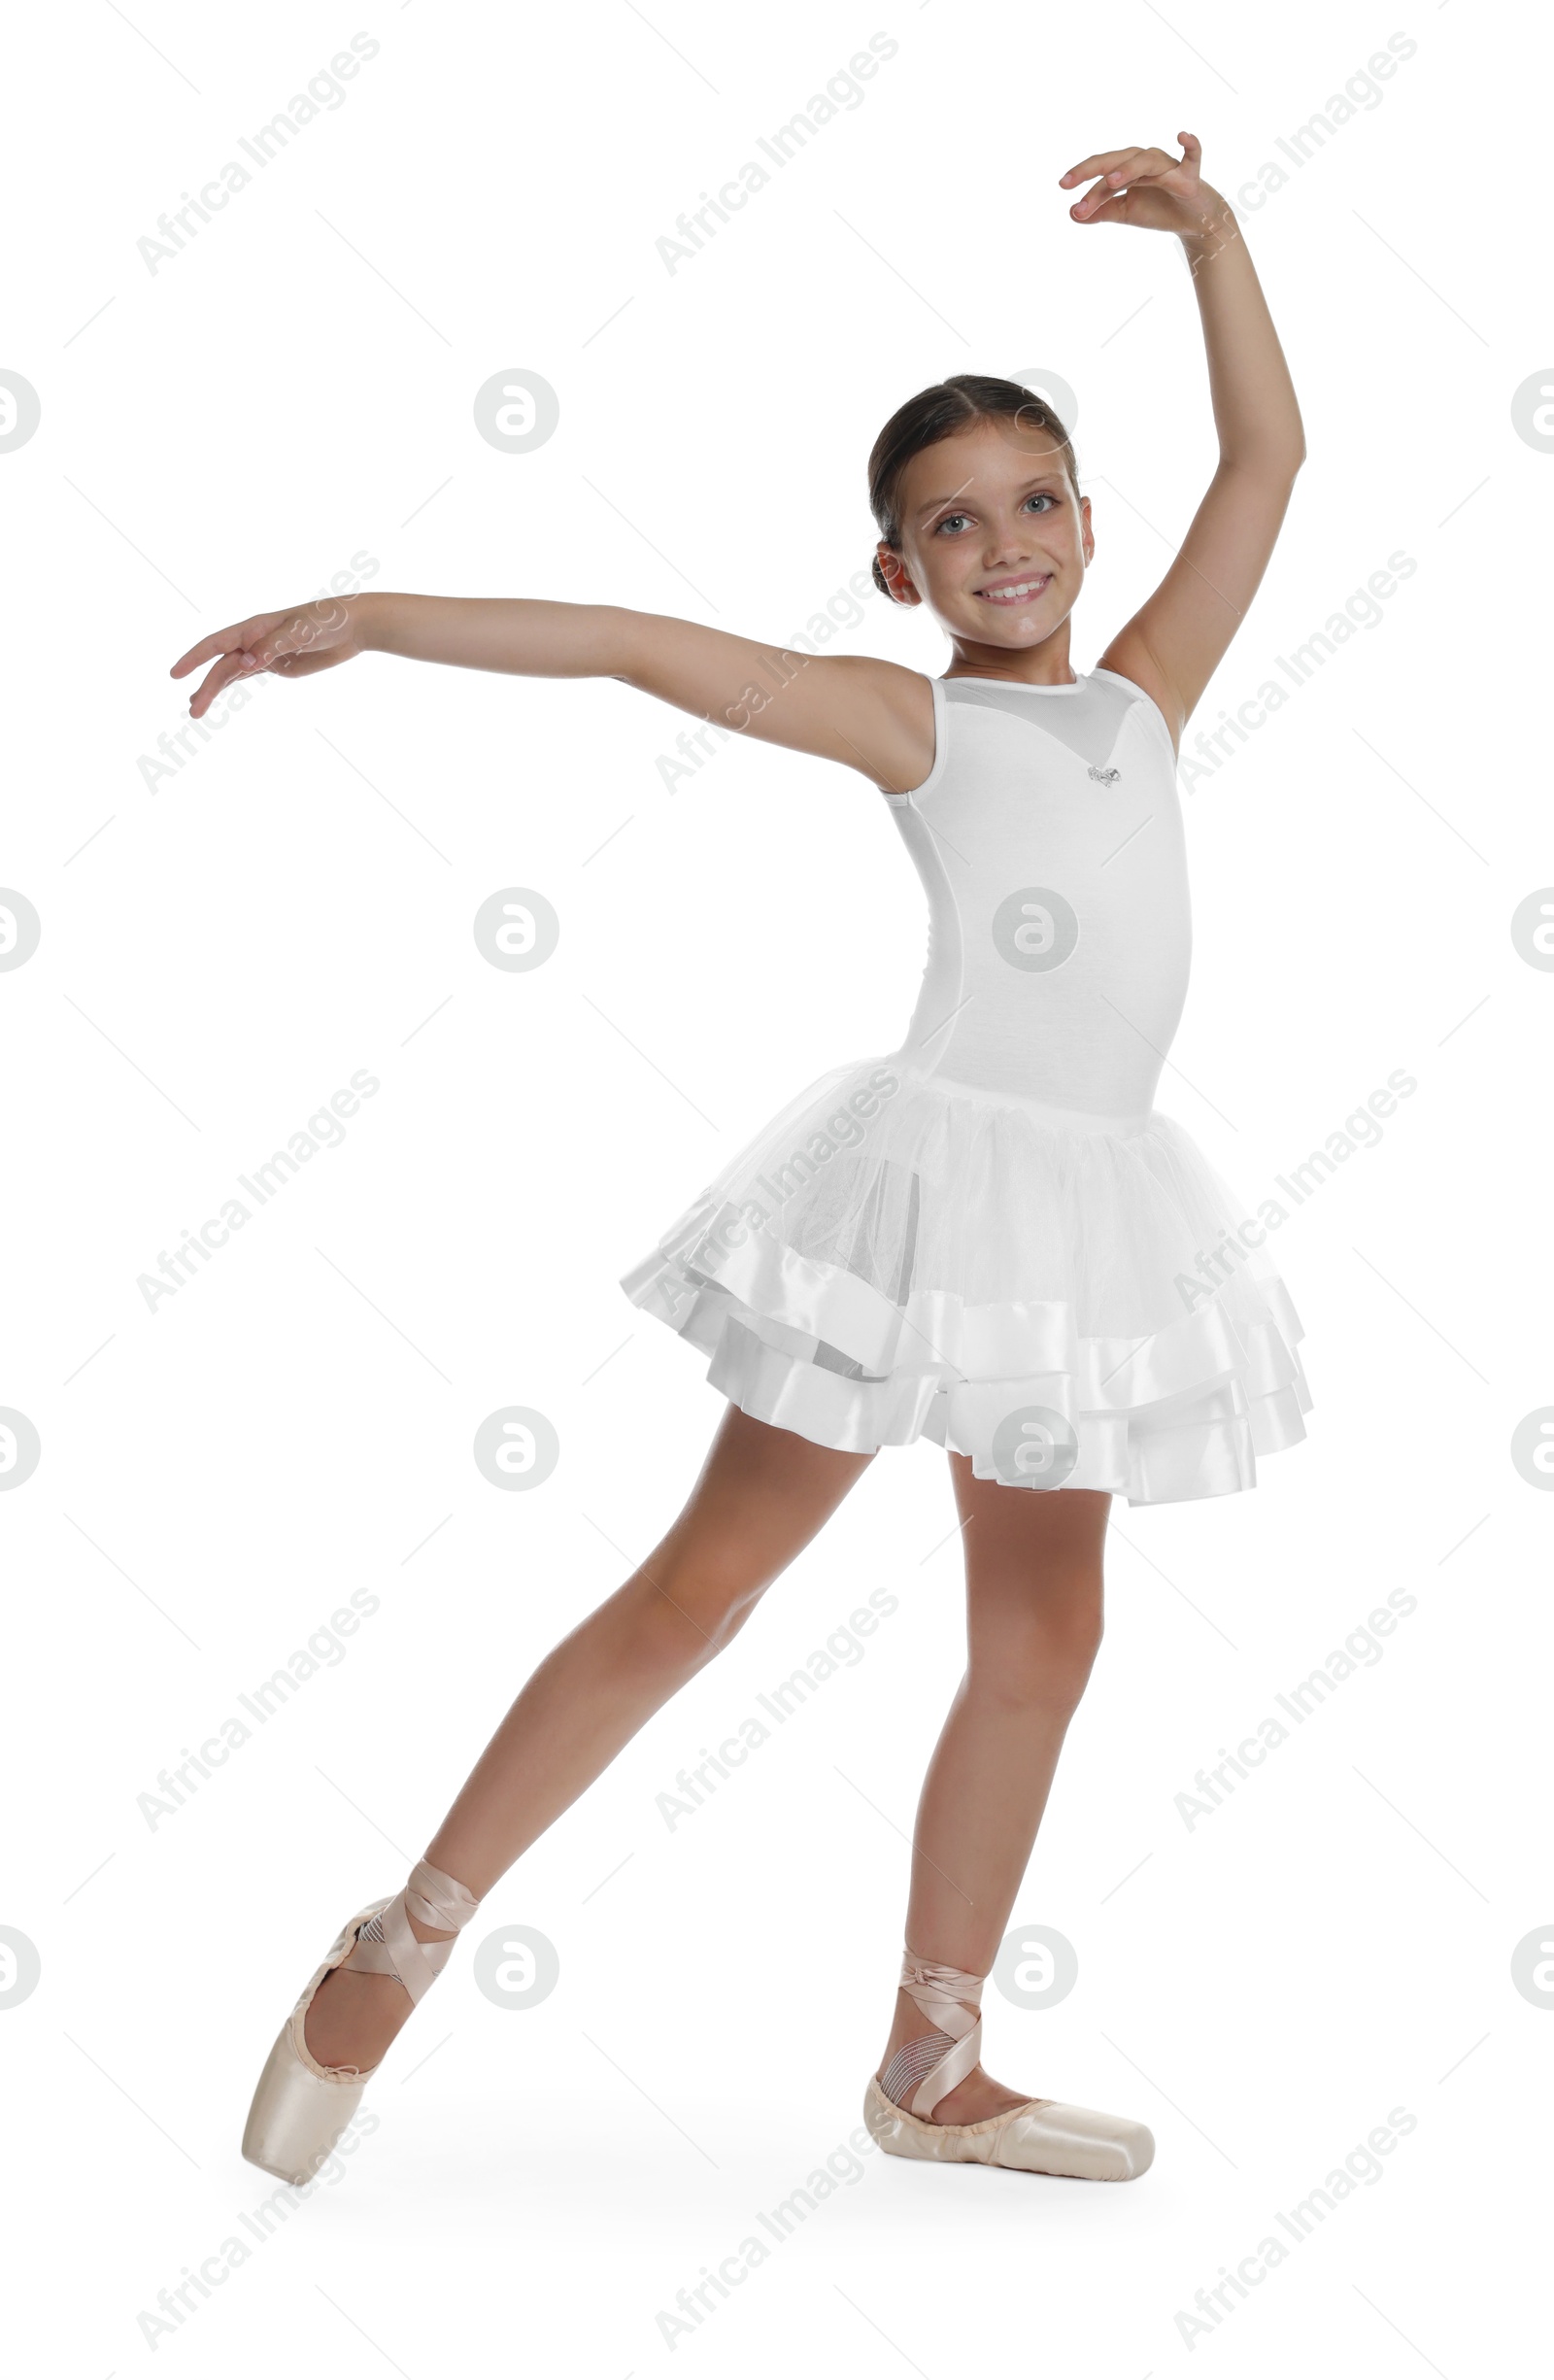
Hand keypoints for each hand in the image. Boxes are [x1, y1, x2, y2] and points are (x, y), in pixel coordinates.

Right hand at [169, 595, 369, 718]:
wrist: (351, 625)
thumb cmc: (327, 620)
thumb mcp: (301, 631)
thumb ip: (273, 646)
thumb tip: (246, 663)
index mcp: (255, 628)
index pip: (216, 644)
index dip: (194, 657)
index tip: (175, 673)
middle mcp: (254, 640)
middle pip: (222, 666)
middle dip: (206, 688)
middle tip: (194, 712)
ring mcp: (264, 653)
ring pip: (230, 673)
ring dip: (212, 690)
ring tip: (195, 711)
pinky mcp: (277, 664)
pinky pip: (246, 674)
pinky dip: (230, 685)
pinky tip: (216, 694)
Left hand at [1059, 134, 1231, 245]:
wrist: (1192, 222)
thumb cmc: (1159, 210)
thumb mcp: (1125, 213)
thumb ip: (1101, 212)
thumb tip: (1072, 213)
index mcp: (1127, 168)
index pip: (1101, 173)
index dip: (1083, 184)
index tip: (1063, 192)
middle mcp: (1144, 162)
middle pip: (1116, 159)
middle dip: (1091, 170)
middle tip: (1068, 182)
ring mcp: (1167, 166)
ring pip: (1145, 162)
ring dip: (1128, 168)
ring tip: (1111, 180)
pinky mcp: (1190, 175)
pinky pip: (1192, 156)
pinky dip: (1190, 145)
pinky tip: (1182, 136)